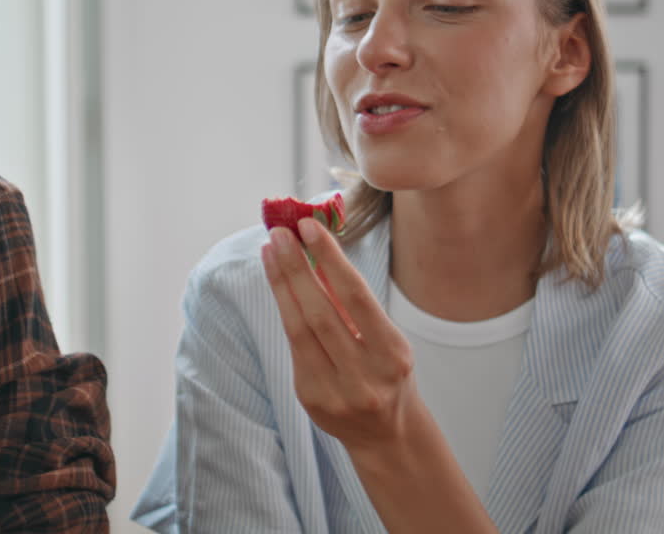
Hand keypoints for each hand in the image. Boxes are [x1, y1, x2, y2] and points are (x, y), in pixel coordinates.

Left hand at [261, 217, 418, 450]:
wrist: (387, 435)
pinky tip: (278, 285)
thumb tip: (318, 254)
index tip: (309, 227)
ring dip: (282, 284)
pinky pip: (294, 347)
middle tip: (280, 233)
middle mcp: (365, 377)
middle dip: (296, 267)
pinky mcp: (311, 399)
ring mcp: (335, 392)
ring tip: (271, 251)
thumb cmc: (388, 374)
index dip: (330, 259)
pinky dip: (286, 311)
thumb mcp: (386, 339)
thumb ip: (354, 305)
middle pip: (321, 312)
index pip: (356, 297)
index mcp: (392, 355)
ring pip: (300, 329)